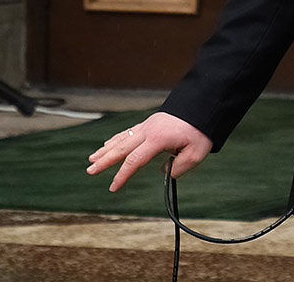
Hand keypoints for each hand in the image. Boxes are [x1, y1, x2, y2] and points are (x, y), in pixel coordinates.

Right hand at [87, 111, 211, 191]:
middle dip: (104, 160)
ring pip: (121, 138)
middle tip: (90, 170)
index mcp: (157, 139)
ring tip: (92, 158)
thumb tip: (165, 171)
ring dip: (106, 149)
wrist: (203, 107)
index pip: (134, 160)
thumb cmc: (200, 131)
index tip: (113, 187)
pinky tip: (109, 143)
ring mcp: (147, 125)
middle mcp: (148, 131)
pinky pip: (128, 132)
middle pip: (121, 147)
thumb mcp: (195, 154)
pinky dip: (116, 139)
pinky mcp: (150, 123)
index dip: (122, 175)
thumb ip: (178, 167)